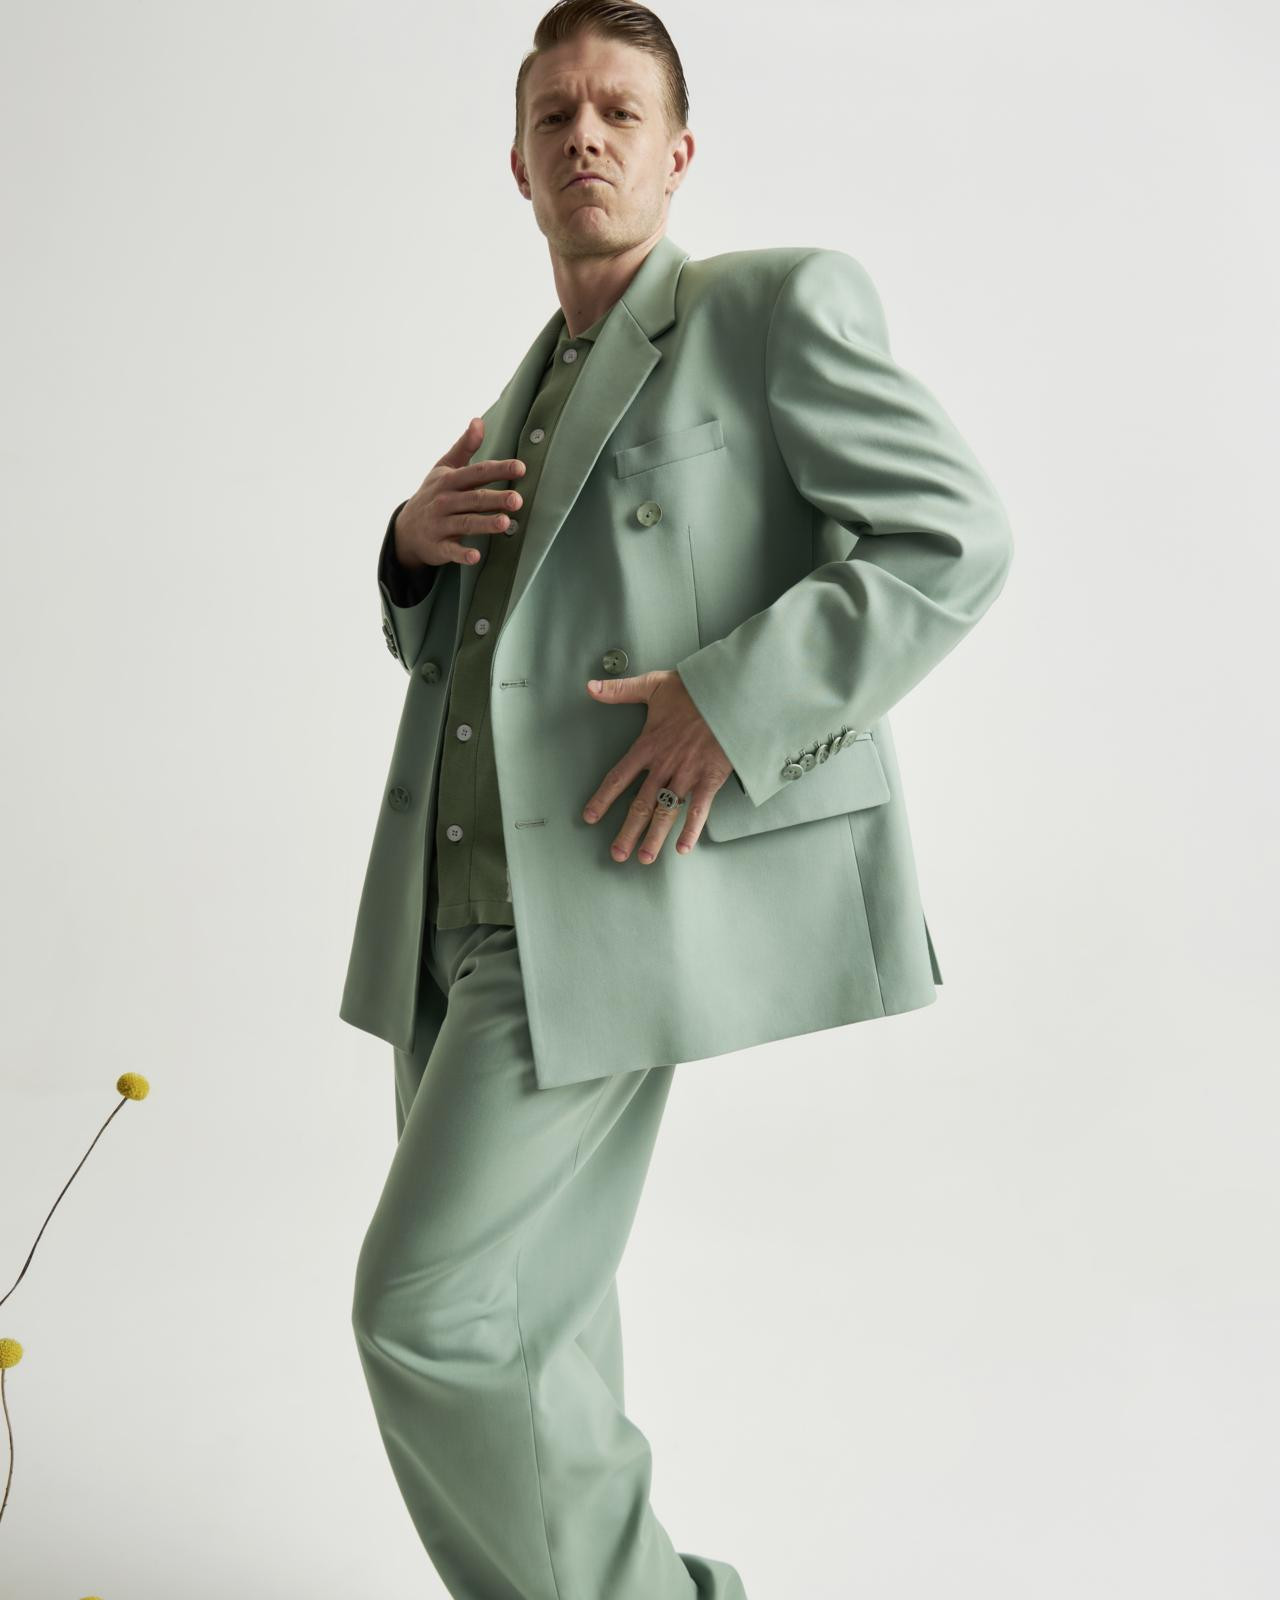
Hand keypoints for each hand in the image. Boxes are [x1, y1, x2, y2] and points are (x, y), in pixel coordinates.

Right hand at [394, 417, 525, 570]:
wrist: (406, 529)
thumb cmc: (433, 494)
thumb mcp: (445, 468)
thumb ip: (464, 446)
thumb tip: (479, 420)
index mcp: (450, 480)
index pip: (477, 472)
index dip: (498, 470)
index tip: (521, 468)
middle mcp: (444, 501)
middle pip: (474, 499)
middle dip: (495, 499)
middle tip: (518, 500)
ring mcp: (440, 524)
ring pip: (465, 523)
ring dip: (484, 523)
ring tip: (506, 523)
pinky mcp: (438, 547)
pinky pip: (451, 550)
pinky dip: (462, 554)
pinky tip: (476, 556)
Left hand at [582, 670, 733, 860]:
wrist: (730, 693)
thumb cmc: (695, 689)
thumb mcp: (653, 685)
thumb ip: (620, 690)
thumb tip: (591, 687)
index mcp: (648, 746)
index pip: (618, 777)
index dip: (603, 799)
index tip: (590, 816)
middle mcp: (664, 765)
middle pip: (640, 804)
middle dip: (627, 831)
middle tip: (616, 854)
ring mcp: (687, 774)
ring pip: (666, 812)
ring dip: (654, 837)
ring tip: (644, 858)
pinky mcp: (710, 778)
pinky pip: (699, 809)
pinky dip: (691, 829)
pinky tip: (683, 848)